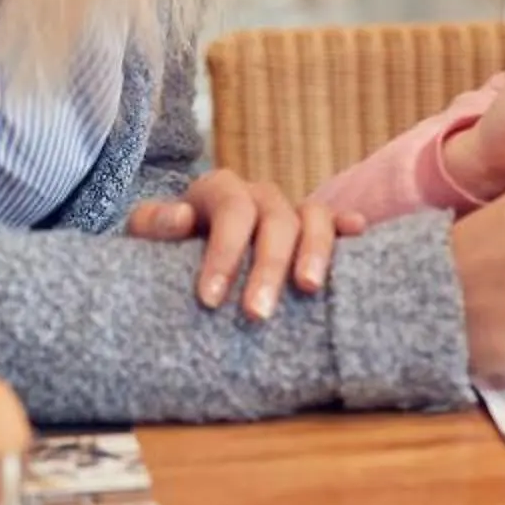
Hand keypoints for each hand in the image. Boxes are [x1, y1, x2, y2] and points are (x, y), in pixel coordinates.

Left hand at [126, 170, 364, 321]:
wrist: (183, 250)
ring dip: (316, 251)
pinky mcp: (312, 231)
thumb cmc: (164, 246)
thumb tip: (181, 218)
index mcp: (219, 190)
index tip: (209, 299)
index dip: (223, 252)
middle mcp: (260, 196)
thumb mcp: (145, 233)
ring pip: (314, 217)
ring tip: (309, 289)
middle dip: (269, 266)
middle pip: (276, 219)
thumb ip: (153, 223)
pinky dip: (349, 227)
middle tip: (256, 314)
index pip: (230, 210)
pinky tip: (359, 236)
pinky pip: (337, 221)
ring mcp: (290, 212)